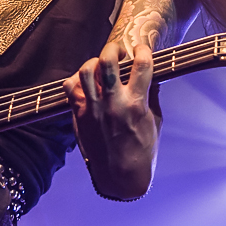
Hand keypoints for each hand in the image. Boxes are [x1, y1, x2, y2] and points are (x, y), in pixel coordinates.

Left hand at [62, 41, 158, 198]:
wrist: (120, 176)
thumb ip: (153, 96)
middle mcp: (113, 103)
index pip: (142, 65)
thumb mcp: (155, 122)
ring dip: (94, 61)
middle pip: (107, 61)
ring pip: (85, 71)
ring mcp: (93, 108)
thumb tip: (155, 76)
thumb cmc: (142, 151)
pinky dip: (76, 79)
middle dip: (113, 48)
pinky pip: (70, 87)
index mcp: (136, 104)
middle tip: (118, 51)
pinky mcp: (79, 115)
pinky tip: (85, 81)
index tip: (143, 49)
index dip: (144, 50)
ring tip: (101, 64)